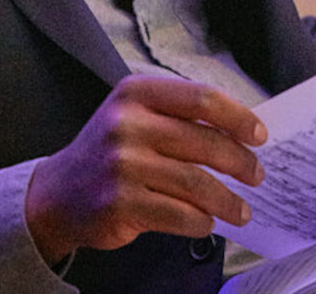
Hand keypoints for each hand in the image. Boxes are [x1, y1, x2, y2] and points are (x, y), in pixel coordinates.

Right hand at [24, 76, 266, 263]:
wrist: (56, 194)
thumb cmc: (108, 152)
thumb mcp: (134, 116)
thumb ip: (178, 116)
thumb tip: (240, 132)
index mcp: (136, 93)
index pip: (201, 99)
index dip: (238, 118)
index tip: (258, 135)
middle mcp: (127, 124)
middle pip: (206, 142)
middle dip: (241, 162)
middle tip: (256, 175)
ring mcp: (123, 165)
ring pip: (197, 183)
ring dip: (228, 201)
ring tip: (241, 210)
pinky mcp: (121, 203)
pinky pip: (180, 215)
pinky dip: (202, 221)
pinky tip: (207, 221)